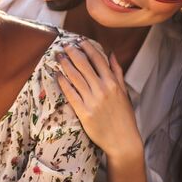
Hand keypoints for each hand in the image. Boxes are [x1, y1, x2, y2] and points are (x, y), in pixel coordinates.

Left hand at [56, 39, 142, 162]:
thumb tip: (111, 54)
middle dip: (73, 53)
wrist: (123, 140)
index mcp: (113, 83)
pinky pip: (70, 94)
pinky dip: (63, 83)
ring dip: (65, 64)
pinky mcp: (84, 112)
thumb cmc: (124, 117)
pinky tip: (57, 75)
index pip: (98, 60)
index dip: (87, 48)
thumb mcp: (124, 92)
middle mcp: (103, 89)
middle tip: (64, 45)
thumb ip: (117, 72)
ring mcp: (92, 101)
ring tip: (58, 56)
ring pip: (75, 77)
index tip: (79, 41)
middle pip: (84, 65)